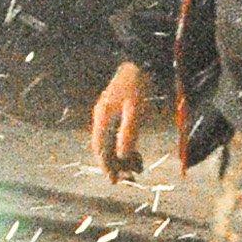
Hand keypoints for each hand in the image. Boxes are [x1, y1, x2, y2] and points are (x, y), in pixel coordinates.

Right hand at [90, 61, 152, 183]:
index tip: (114, 180)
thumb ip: (128, 132)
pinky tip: (136, 152)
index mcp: (102, 117)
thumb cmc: (138, 83)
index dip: (106, 165)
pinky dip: (126, 145)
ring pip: (111, 142)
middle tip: (129, 177)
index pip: (100, 148)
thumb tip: (123, 156)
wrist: (141, 60)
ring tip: (137, 167)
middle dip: (116, 164)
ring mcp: (109, 114)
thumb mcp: (135, 109)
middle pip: (104, 147)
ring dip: (122, 156)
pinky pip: (117, 134)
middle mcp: (102, 117)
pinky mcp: (117, 111)